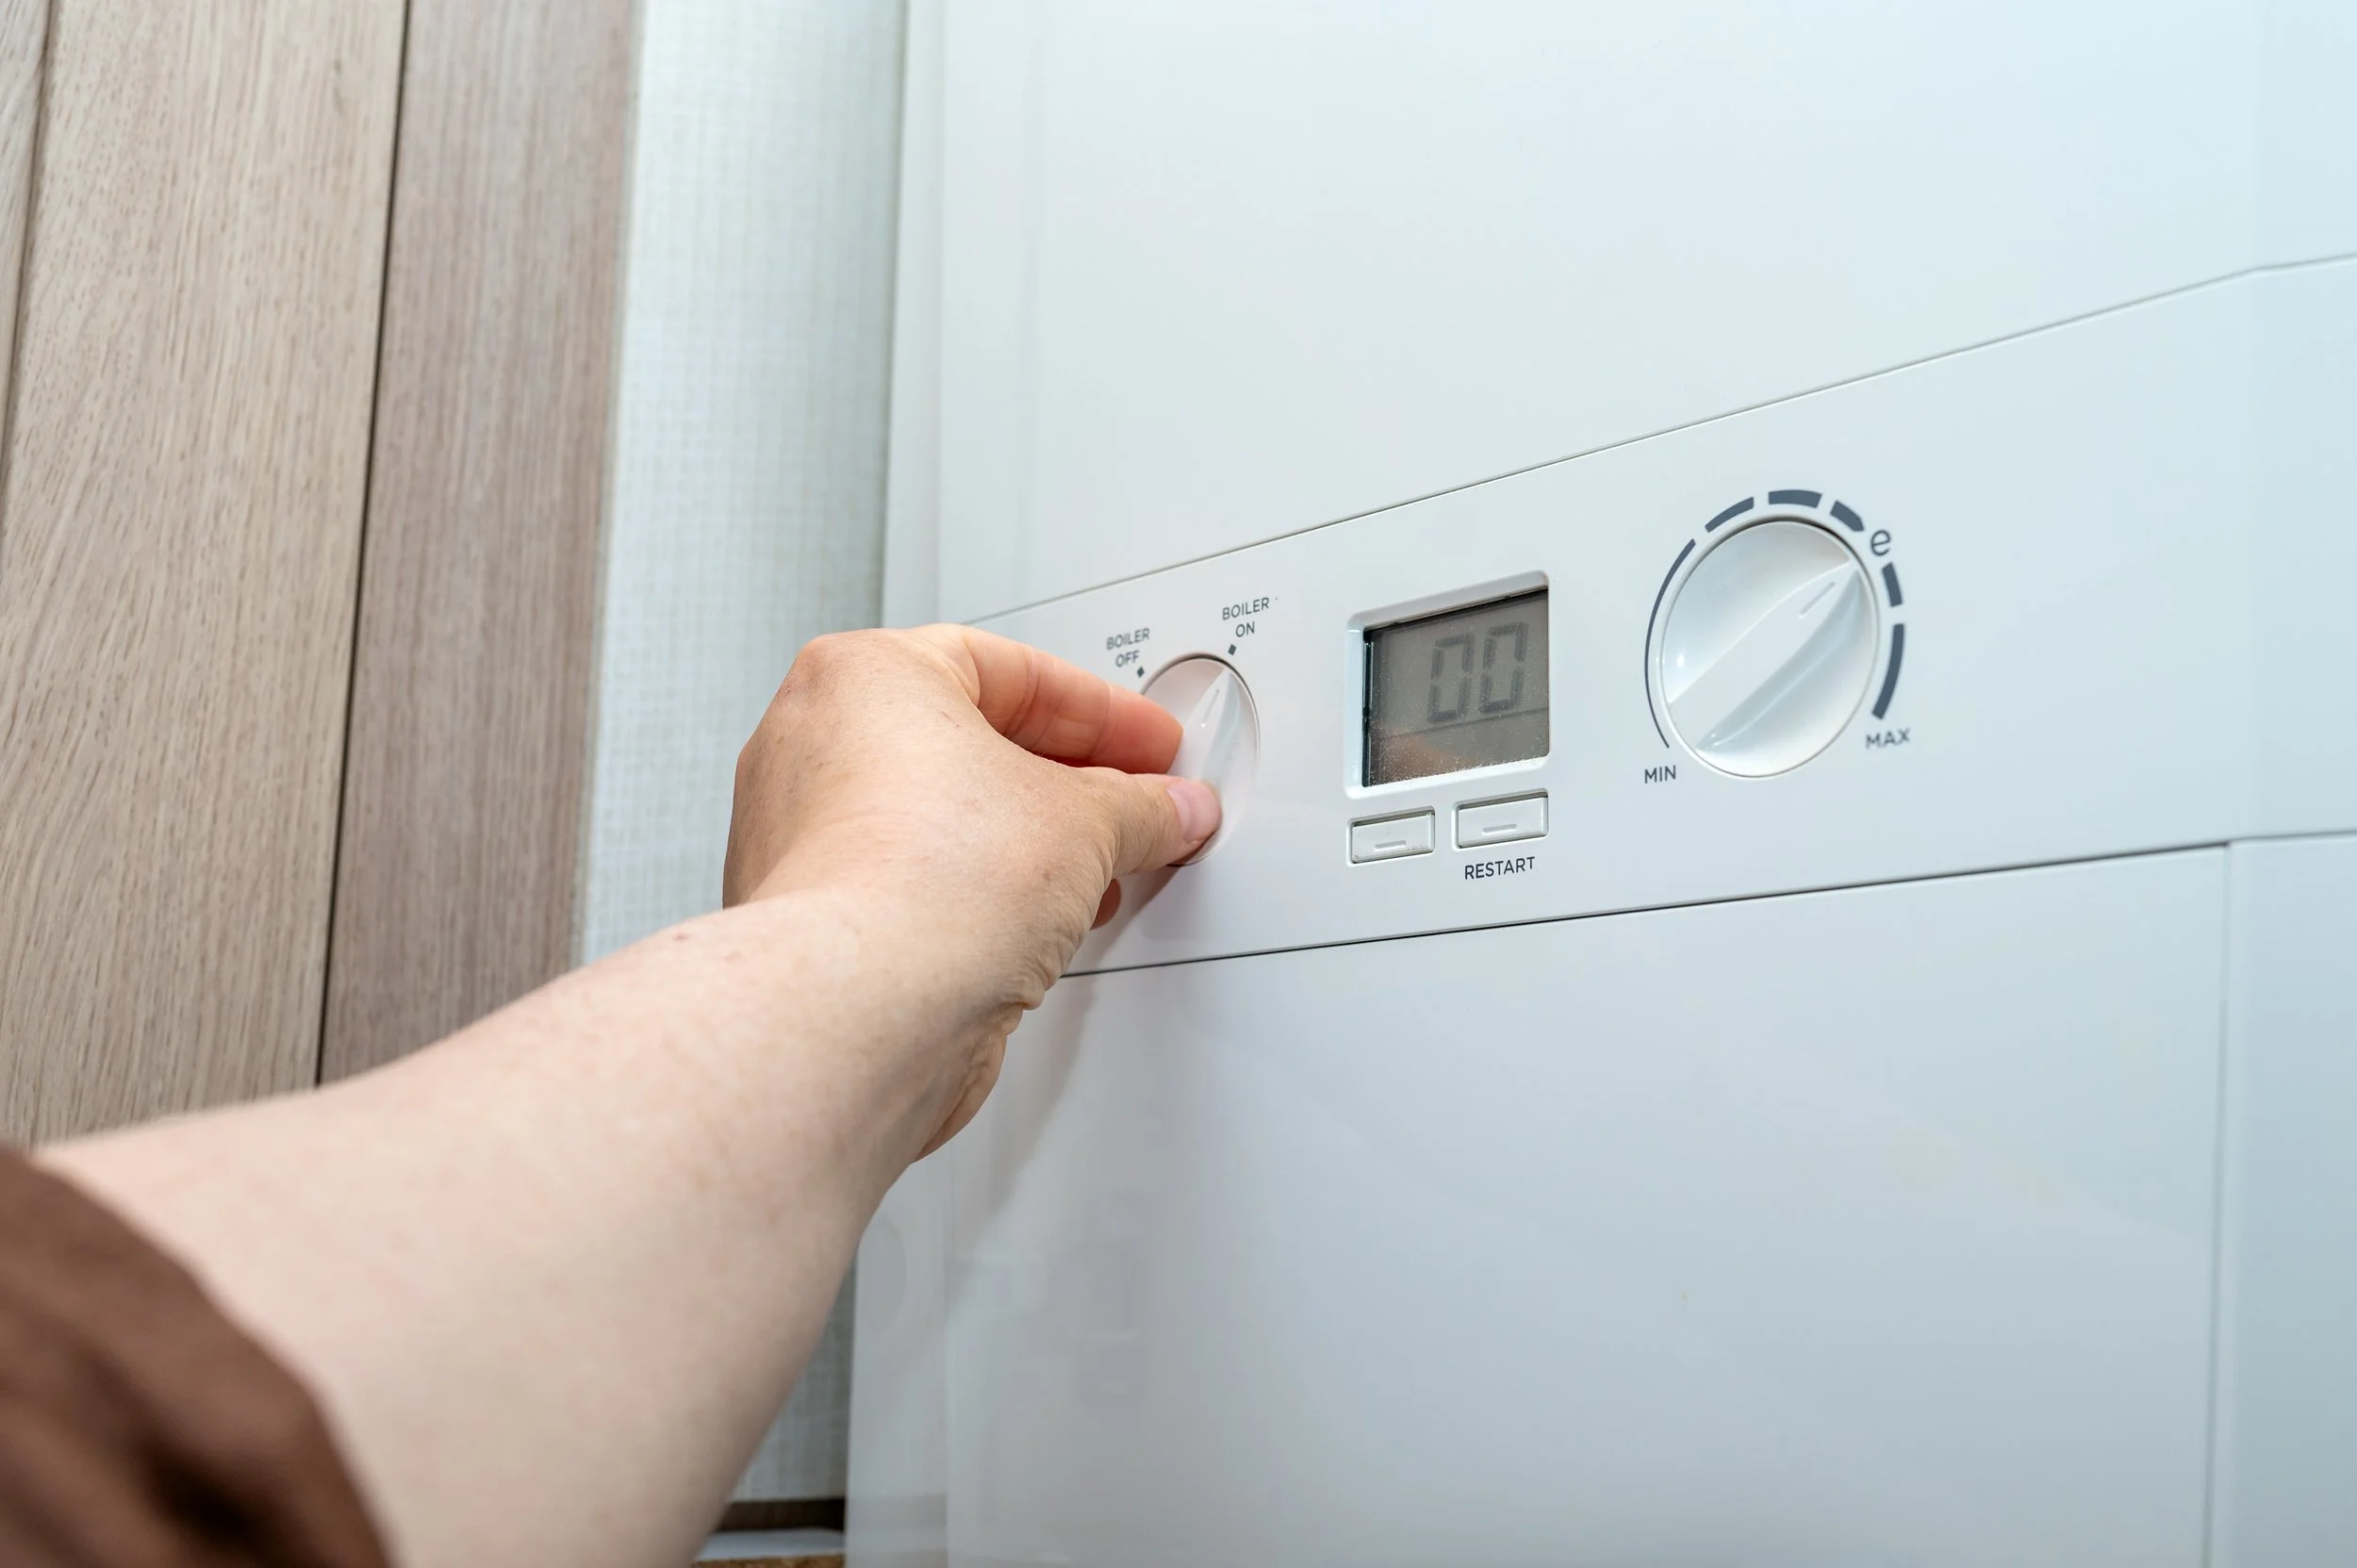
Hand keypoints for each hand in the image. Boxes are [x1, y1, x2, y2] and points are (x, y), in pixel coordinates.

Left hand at [724, 626, 1219, 1151]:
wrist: (863, 1007)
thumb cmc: (924, 883)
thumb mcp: (1084, 821)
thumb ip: (1140, 805)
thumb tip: (1166, 808)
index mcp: (864, 675)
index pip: (1009, 670)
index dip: (1098, 711)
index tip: (1146, 743)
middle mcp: (813, 742)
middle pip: (969, 742)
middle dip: (1065, 779)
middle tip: (1130, 803)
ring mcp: (802, 833)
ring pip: (939, 817)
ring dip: (1027, 842)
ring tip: (1097, 871)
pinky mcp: (814, 914)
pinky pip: (912, 878)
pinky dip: (977, 890)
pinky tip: (1037, 921)